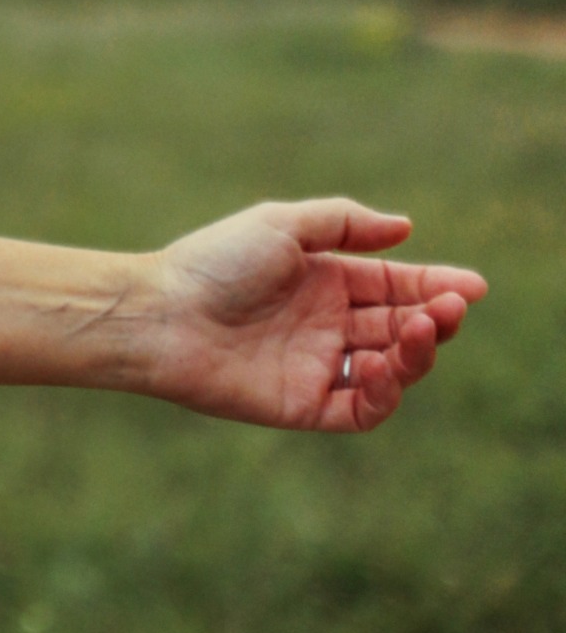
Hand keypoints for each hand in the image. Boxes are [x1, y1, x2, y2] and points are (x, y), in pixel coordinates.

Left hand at [138, 199, 485, 431]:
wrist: (160, 314)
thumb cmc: (213, 263)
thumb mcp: (281, 226)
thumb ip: (343, 224)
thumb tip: (406, 227)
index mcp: (323, 281)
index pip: (394, 286)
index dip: (435, 287)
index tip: (472, 286)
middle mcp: (325, 324)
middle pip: (400, 327)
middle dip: (434, 318)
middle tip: (449, 308)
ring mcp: (316, 366)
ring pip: (391, 369)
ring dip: (416, 353)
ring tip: (419, 329)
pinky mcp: (302, 405)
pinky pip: (360, 409)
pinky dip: (383, 391)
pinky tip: (382, 364)